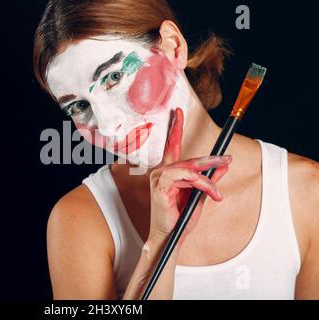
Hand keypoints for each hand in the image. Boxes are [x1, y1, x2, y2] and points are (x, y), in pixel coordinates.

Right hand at [148, 107, 232, 243]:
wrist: (172, 237)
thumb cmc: (181, 218)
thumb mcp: (200, 196)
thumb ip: (210, 179)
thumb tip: (224, 164)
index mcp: (168, 173)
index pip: (172, 146)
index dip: (175, 128)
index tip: (177, 112)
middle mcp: (162, 172)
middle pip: (189, 159)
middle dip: (210, 160)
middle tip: (227, 159)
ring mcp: (159, 178)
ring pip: (189, 169)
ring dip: (207, 179)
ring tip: (217, 193)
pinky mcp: (161, 185)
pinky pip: (186, 177)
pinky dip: (200, 184)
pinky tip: (210, 194)